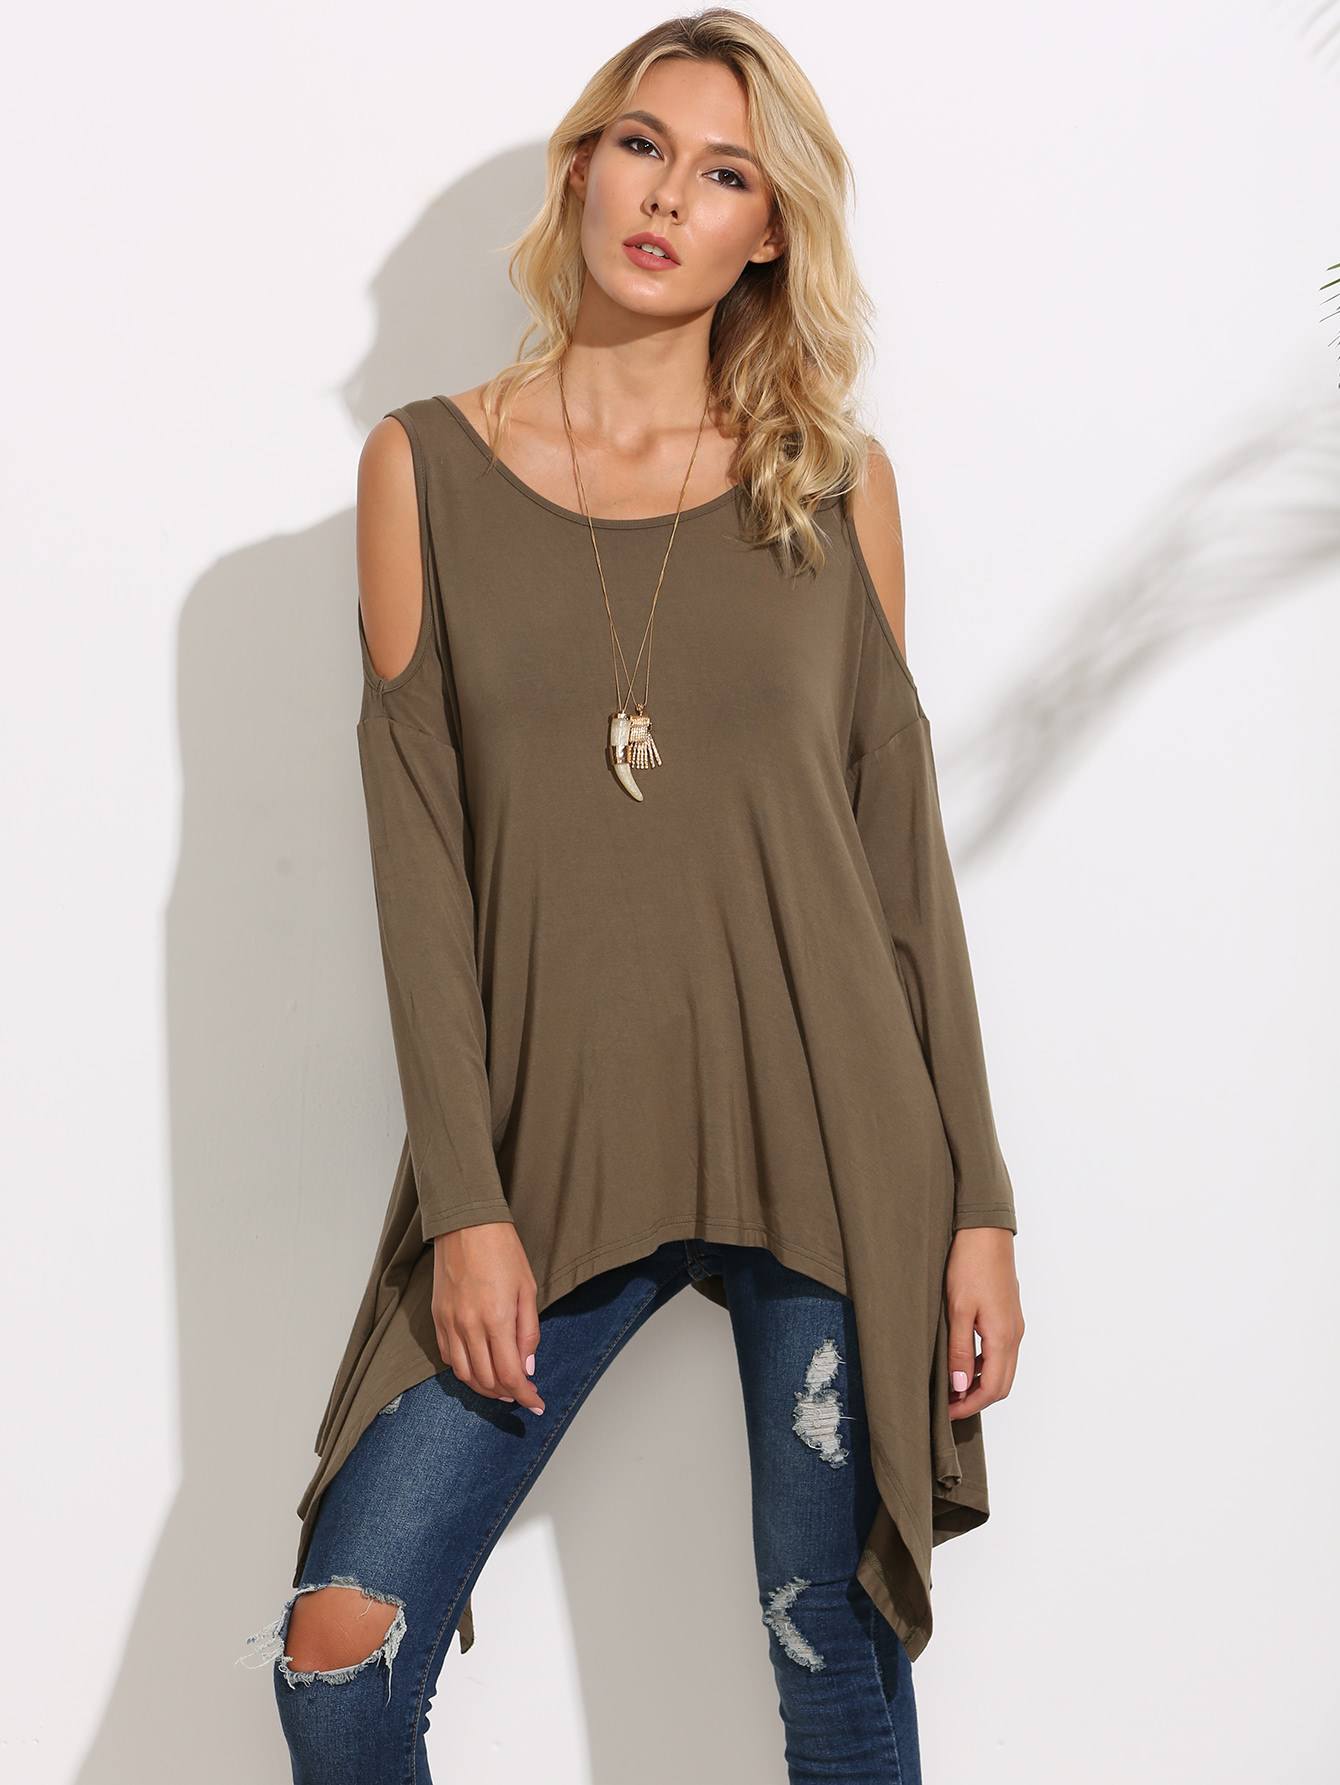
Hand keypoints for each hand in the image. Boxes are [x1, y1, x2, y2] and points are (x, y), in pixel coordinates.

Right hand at [431, 1222, 545, 1415]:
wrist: (466, 1224)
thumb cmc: (502, 1251)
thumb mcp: (528, 1289)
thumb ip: (528, 1332)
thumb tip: (528, 1367)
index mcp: (497, 1319)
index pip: (510, 1375)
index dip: (525, 1395)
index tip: (537, 1403)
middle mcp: (469, 1326)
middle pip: (486, 1381)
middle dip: (507, 1395)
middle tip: (523, 1395)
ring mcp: (450, 1323)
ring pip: (464, 1374)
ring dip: (484, 1388)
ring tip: (502, 1388)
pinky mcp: (437, 1318)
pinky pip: (448, 1357)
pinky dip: (464, 1371)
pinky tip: (478, 1369)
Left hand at [944, 1227, 1023, 1419]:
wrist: (984, 1232)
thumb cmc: (968, 1265)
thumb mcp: (957, 1310)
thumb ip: (959, 1350)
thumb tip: (959, 1386)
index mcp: (1002, 1337)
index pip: (992, 1388)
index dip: (969, 1405)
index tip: (947, 1413)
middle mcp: (1014, 1335)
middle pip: (1002, 1385)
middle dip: (976, 1400)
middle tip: (947, 1406)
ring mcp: (1014, 1326)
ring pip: (1003, 1370)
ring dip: (980, 1384)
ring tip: (950, 1387)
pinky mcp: (1008, 1317)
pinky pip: (1001, 1353)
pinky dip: (984, 1366)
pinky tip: (962, 1362)